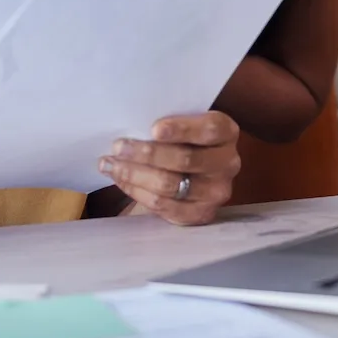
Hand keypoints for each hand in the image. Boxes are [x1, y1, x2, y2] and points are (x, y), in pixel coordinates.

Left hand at [99, 112, 240, 225]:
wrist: (191, 173)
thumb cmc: (182, 140)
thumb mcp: (184, 123)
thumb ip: (168, 123)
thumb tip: (132, 123)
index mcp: (227, 133)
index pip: (210, 129)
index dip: (182, 129)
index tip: (153, 128)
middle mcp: (228, 163)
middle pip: (186, 159)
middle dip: (146, 153)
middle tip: (118, 147)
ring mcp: (216, 192)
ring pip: (170, 185)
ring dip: (134, 174)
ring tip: (110, 163)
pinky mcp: (200, 214)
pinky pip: (163, 205)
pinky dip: (137, 191)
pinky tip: (120, 179)